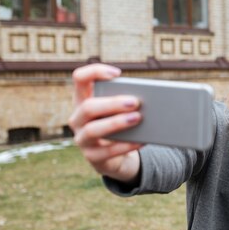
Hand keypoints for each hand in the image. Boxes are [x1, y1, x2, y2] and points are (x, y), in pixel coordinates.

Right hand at [67, 63, 142, 180]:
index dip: (95, 72)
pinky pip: (108, 152)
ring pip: (93, 130)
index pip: (79, 79)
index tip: (117, 73)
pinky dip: (126, 145)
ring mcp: (82, 139)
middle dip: (112, 103)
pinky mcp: (92, 157)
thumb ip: (128, 101)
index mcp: (83, 100)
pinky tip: (142, 140)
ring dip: (117, 123)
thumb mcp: (121, 110)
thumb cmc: (120, 124)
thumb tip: (151, 97)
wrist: (118, 155)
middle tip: (135, 102)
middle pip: (88, 107)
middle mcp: (77, 118)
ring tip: (138, 118)